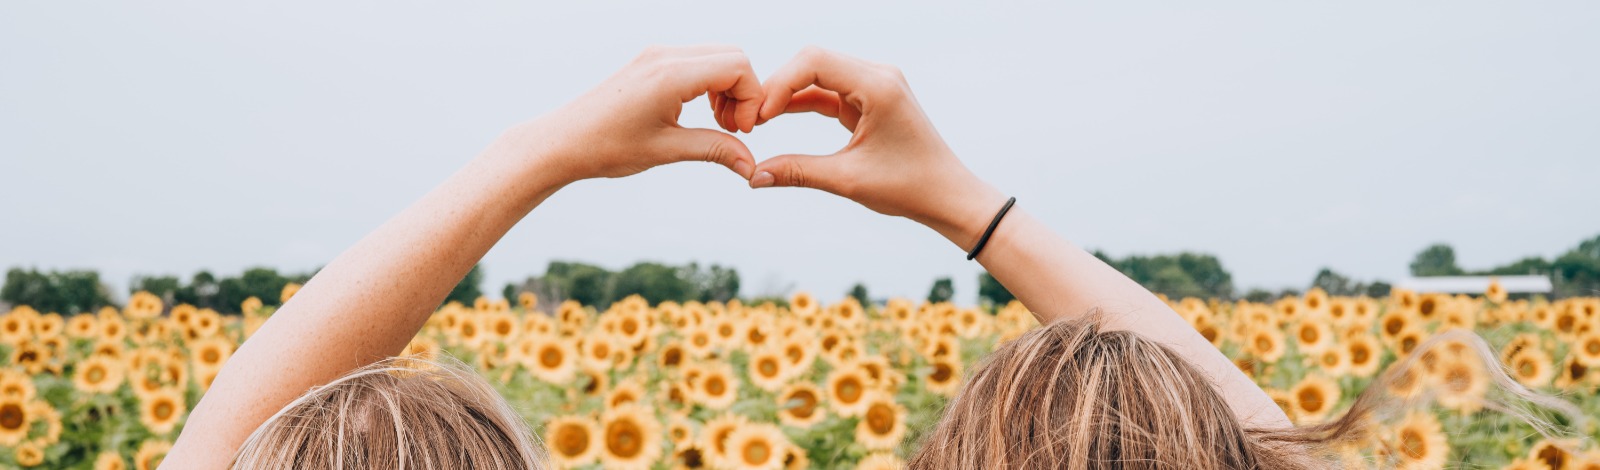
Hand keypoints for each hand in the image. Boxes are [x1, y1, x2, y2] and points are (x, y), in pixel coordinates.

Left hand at [522, 45, 763, 183]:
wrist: (563, 141)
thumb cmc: (607, 146)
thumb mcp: (666, 150)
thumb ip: (714, 149)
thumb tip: (751, 165)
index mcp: (671, 74)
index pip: (737, 67)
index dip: (751, 99)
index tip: (741, 132)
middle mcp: (665, 56)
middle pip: (733, 57)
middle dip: (743, 92)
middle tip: (732, 129)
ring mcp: (657, 55)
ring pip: (717, 57)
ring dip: (728, 89)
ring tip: (718, 125)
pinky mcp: (651, 62)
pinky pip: (698, 62)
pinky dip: (710, 84)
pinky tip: (701, 114)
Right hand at [749, 47, 1007, 249]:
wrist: (948, 195)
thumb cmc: (909, 187)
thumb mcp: (848, 180)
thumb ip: (798, 172)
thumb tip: (753, 177)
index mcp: (878, 86)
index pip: (815, 61)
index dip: (779, 83)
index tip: (758, 116)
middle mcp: (878, 75)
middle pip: (813, 61)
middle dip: (778, 86)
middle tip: (750, 119)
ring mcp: (876, 84)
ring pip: (818, 75)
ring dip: (788, 94)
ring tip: (757, 120)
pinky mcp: (871, 98)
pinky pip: (829, 91)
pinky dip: (803, 103)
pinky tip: (776, 118)